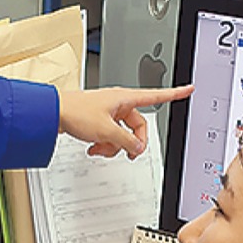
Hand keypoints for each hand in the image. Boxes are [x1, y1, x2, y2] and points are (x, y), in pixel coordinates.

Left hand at [58, 85, 193, 158]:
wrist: (53, 113)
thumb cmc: (75, 112)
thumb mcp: (106, 131)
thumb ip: (126, 141)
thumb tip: (138, 147)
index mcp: (125, 99)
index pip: (156, 96)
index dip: (174, 94)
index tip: (189, 89)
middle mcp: (118, 104)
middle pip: (138, 126)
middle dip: (131, 142)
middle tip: (126, 153)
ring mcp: (108, 112)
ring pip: (123, 134)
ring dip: (114, 146)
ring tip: (100, 150)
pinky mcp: (98, 120)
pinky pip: (110, 135)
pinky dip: (104, 144)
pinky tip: (93, 148)